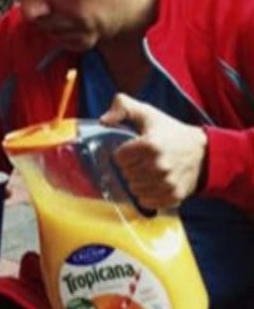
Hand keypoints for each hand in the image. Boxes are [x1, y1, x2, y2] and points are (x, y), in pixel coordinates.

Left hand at [100, 93, 207, 208]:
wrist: (204, 152)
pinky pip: (146, 202)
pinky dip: (146, 195)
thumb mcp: (148, 113)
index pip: (119, 157)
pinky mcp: (173, 196)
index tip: (135, 149)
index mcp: (150, 145)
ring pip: (134, 189)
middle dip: (131, 167)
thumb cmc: (171, 132)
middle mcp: (159, 166)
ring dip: (137, 181)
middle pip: (126, 174)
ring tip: (149, 171)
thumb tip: (103, 120)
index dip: (124, 153)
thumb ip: (122, 106)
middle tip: (144, 160)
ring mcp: (167, 183)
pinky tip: (154, 184)